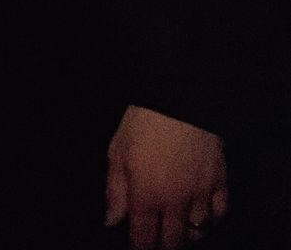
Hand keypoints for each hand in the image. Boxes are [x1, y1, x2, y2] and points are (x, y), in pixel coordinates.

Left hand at [106, 106, 227, 249]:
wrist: (178, 97)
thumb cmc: (143, 121)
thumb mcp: (117, 150)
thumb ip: (115, 189)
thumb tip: (112, 220)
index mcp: (146, 195)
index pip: (143, 238)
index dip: (140, 248)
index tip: (138, 247)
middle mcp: (175, 202)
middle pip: (172, 242)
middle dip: (163, 245)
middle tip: (157, 240)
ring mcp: (200, 193)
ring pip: (198, 233)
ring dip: (187, 236)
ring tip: (178, 230)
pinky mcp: (219, 181)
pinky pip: (219, 213)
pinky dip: (211, 220)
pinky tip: (202, 215)